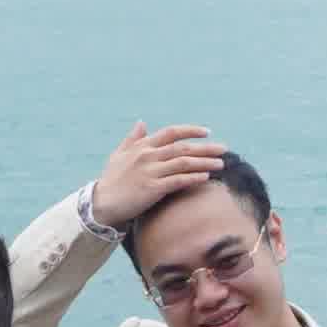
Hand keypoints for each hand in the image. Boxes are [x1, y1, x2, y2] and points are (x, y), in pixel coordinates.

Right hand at [89, 120, 227, 237]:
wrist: (102, 204)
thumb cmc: (111, 180)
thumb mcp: (119, 155)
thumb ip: (132, 139)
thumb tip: (141, 122)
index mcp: (143, 147)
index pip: (171, 133)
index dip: (190, 131)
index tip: (207, 132)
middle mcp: (148, 156)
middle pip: (182, 147)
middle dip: (205, 147)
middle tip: (224, 149)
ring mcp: (150, 171)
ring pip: (183, 163)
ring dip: (204, 162)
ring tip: (221, 164)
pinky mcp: (152, 188)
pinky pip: (178, 180)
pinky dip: (193, 177)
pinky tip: (206, 177)